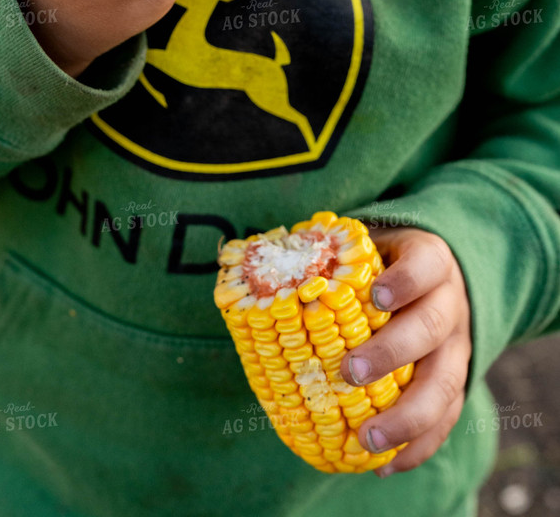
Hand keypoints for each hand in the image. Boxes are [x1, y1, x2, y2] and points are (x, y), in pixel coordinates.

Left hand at [339, 228, 471, 476]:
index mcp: (428, 262)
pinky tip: (384, 465)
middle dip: (393, 352)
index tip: (376, 298)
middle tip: (350, 372)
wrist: (427, 280)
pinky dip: (417, 446)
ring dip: (408, 415)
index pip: (426, 265)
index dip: (405, 282)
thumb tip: (260, 280)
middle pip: (432, 326)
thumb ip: (326, 259)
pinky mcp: (454, 381)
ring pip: (445, 381)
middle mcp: (449, 303)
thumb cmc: (379, 266)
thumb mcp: (363, 249)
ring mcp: (456, 346)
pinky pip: (446, 417)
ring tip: (368, 438)